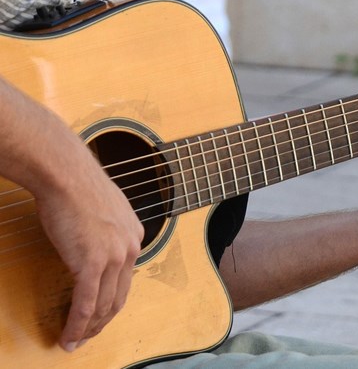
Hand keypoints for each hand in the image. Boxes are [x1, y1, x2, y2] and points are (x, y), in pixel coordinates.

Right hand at [36, 160, 143, 351]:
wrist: (66, 173)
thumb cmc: (76, 184)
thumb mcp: (102, 209)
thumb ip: (103, 230)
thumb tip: (90, 244)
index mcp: (135, 236)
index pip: (126, 278)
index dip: (112, 300)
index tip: (99, 313)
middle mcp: (130, 248)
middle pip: (119, 296)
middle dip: (103, 321)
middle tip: (87, 336)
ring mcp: (114, 257)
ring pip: (105, 305)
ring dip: (89, 329)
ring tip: (74, 341)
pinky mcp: (92, 263)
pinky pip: (87, 303)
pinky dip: (78, 324)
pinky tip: (69, 336)